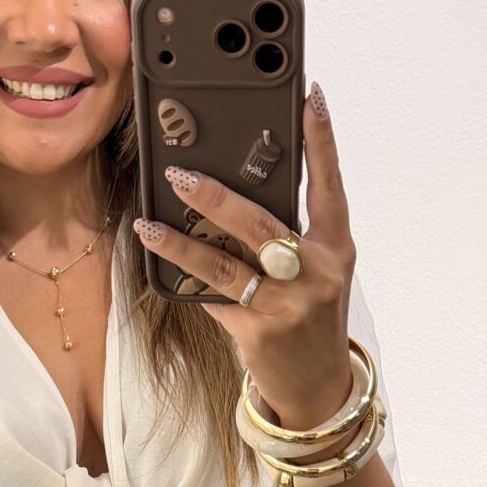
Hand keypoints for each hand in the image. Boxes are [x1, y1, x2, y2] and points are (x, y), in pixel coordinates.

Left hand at [132, 81, 356, 432]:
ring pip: (225, 265)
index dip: (321, 141)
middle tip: (181, 174)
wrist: (317, 388)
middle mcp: (316, 274)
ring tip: (150, 224)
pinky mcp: (259, 332)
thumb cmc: (311, 318)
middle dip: (216, 198)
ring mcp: (287, 305)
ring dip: (181, 243)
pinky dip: (186, 281)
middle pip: (260, 224)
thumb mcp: (318, 273)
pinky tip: (161, 262)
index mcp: (337, 249)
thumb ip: (289, 236)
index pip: (330, 186)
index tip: (311, 98)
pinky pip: (214, 299)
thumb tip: (231, 198)